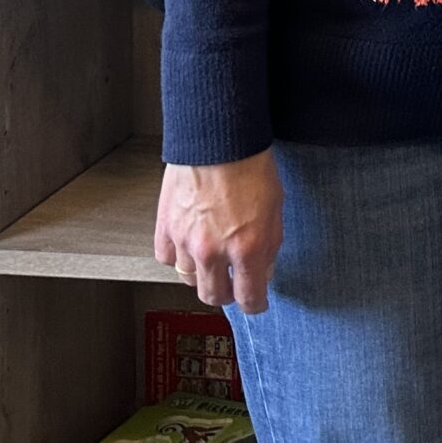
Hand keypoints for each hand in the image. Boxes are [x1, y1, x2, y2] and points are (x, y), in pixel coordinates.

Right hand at [156, 152, 282, 313]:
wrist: (219, 138)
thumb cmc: (251, 166)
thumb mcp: (276, 208)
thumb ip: (270, 245)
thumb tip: (264, 270)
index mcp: (247, 247)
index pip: (248, 297)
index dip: (255, 304)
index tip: (256, 302)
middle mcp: (213, 250)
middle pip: (214, 296)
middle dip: (227, 294)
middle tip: (233, 285)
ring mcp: (185, 241)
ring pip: (189, 280)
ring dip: (203, 276)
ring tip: (212, 263)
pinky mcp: (165, 227)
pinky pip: (167, 258)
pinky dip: (178, 257)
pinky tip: (189, 246)